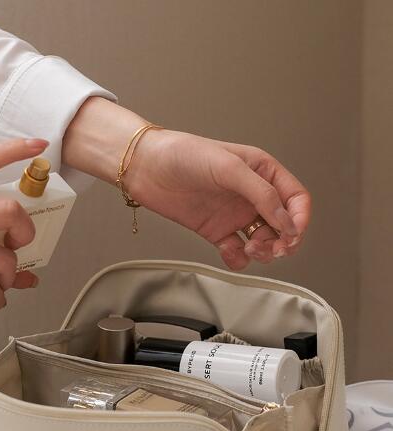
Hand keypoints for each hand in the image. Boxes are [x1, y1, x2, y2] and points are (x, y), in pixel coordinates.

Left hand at [125, 130, 310, 269]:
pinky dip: (238, 259)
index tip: (292, 236)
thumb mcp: (230, 168)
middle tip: (273, 250)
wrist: (146, 168)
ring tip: (249, 249)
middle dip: (284, 241)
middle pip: (284, 225)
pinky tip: (229, 252)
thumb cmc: (184, 155)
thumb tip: (287, 222)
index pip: (296, 199)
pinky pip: (236, 252)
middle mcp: (251, 194)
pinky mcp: (216, 231)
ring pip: (263, 241)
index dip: (300, 219)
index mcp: (262, 172)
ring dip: (263, 251)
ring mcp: (234, 214)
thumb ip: (262, 195)